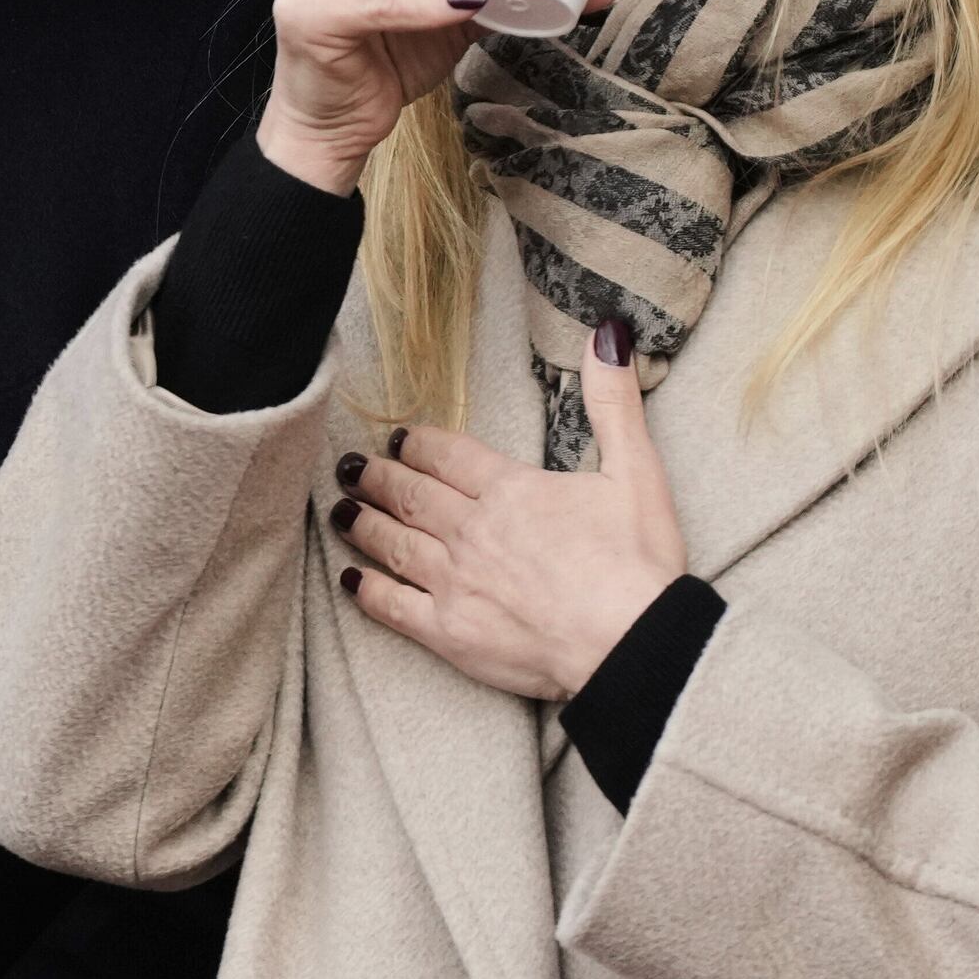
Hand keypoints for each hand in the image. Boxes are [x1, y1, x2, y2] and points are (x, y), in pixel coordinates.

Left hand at [331, 316, 689, 700]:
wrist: (632, 643)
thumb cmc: (637, 562)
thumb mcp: (637, 471)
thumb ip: (613, 403)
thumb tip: (607, 334)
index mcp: (511, 490)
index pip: (449, 457)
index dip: (420, 446)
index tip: (400, 440)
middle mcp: (471, 531)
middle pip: (413, 496)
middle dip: (379, 479)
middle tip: (352, 468)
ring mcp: (454, 581)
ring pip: (394, 543)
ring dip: (363, 524)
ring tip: (341, 510)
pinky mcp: (448, 632)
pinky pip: (394, 606)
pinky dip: (367, 591)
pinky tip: (350, 580)